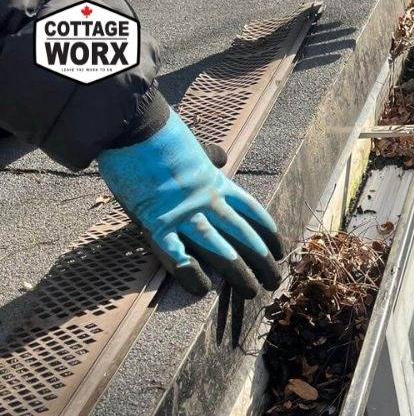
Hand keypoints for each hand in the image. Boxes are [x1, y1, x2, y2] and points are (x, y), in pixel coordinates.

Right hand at [97, 109, 282, 296]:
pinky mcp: (154, 220)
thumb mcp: (193, 144)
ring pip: (218, 247)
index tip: (279, 249)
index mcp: (215, 182)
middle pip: (242, 234)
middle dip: (261, 259)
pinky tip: (201, 287)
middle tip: (274, 280)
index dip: (267, 232)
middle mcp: (205, 200)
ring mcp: (182, 212)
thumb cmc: (159, 131)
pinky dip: (187, 270)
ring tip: (251, 291)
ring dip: (237, 271)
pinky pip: (174, 251)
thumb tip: (221, 157)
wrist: (132, 124)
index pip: (250, 211)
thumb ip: (208, 156)